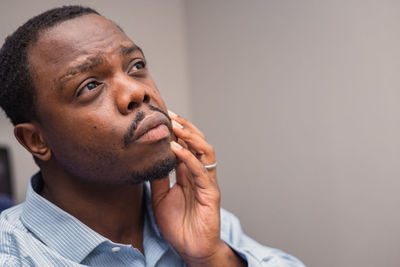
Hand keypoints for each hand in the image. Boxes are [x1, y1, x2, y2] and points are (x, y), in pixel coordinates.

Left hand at [150, 111, 244, 265]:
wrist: (191, 249)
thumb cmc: (178, 226)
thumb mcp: (161, 198)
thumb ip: (159, 179)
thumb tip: (150, 161)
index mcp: (189, 174)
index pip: (186, 147)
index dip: (176, 133)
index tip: (162, 118)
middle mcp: (200, 174)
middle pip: (198, 143)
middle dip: (185, 127)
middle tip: (169, 115)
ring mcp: (206, 181)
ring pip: (204, 151)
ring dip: (190, 136)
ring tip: (175, 125)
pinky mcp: (210, 192)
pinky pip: (200, 170)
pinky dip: (187, 157)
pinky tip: (175, 148)